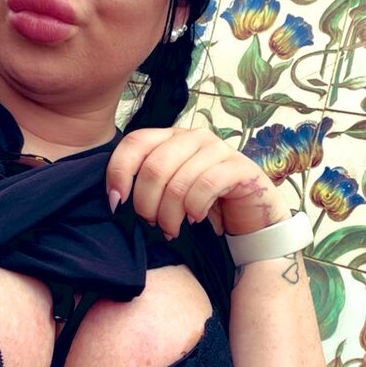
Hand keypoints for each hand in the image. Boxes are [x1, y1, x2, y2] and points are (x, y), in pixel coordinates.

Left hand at [105, 127, 289, 237]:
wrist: (250, 216)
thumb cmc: (205, 203)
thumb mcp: (170, 189)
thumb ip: (146, 182)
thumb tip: (115, 197)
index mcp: (172, 137)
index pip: (135, 142)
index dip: (119, 172)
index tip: (115, 203)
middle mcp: (194, 137)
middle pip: (154, 167)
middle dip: (146, 203)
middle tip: (151, 223)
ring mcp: (219, 149)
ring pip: (179, 181)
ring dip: (170, 214)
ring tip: (171, 229)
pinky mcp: (239, 167)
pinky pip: (206, 186)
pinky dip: (195, 208)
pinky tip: (194, 219)